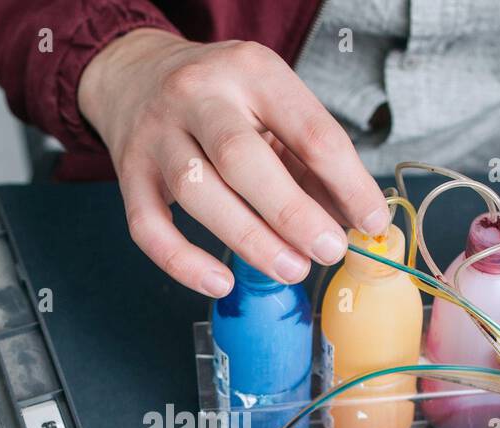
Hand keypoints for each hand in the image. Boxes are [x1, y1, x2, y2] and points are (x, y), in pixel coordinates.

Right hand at [78, 29, 389, 295]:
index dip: (347, 181)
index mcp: (252, 71)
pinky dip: (183, 262)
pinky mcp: (129, 173)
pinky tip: (220, 284)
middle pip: (241, 158)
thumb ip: (311, 160)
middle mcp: (198, 96)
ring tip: (291, 270)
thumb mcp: (273, 104)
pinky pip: (148, 227)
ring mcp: (156, 134)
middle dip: (292, 213)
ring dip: (248, 239)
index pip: (308, 129)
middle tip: (328, 250)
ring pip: (195, 191)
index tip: (371, 219)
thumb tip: (353, 220)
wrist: (137, 73)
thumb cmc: (222, 99)